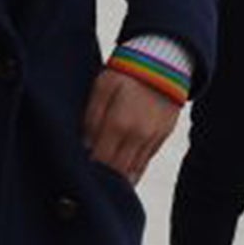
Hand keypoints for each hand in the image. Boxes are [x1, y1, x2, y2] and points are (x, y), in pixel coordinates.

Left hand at [82, 69, 180, 183]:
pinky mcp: (163, 136)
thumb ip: (92, 117)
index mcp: (119, 124)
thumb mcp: (102, 88)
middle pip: (118, 169)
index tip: (79, 172)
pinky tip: (124, 175)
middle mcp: (138, 136)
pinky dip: (134, 169)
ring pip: (134, 169)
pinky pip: (146, 161)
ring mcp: (153, 137)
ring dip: (119, 178)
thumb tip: (84, 145)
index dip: (90, 170)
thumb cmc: (126, 72)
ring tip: (105, 183)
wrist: (164, 61)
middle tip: (90, 181)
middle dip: (104, 178)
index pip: (101, 160)